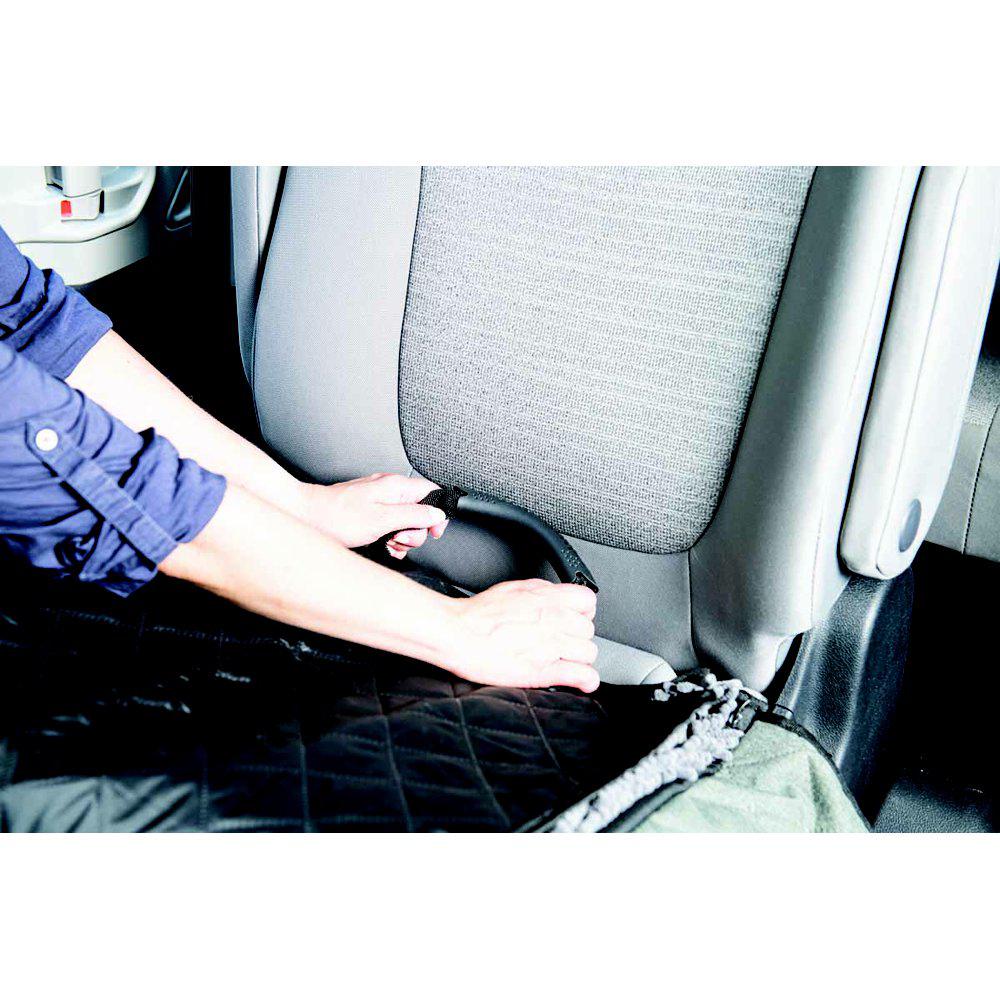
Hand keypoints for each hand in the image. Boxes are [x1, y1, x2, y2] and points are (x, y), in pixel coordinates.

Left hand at [300, 473, 447, 556]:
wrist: (305, 517)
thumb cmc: (335, 517)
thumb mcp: (381, 520)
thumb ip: (413, 515)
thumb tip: (436, 514)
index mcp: (396, 487)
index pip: (432, 493)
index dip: (437, 514)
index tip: (432, 531)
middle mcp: (389, 490)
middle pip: (421, 511)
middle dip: (415, 531)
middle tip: (398, 538)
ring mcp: (379, 501)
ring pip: (406, 521)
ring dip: (402, 537)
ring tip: (386, 541)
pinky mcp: (370, 512)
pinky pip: (391, 525)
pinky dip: (390, 538)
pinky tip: (381, 544)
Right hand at [438, 579, 598, 691]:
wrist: (457, 633)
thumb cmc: (478, 614)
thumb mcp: (515, 588)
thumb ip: (541, 593)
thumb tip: (555, 598)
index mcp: (547, 598)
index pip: (588, 601)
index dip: (582, 612)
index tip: (573, 619)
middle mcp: (554, 619)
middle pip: (588, 630)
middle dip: (577, 637)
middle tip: (562, 642)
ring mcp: (551, 645)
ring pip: (589, 653)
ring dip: (579, 658)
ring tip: (564, 660)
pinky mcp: (543, 671)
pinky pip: (582, 675)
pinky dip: (585, 680)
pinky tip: (581, 680)